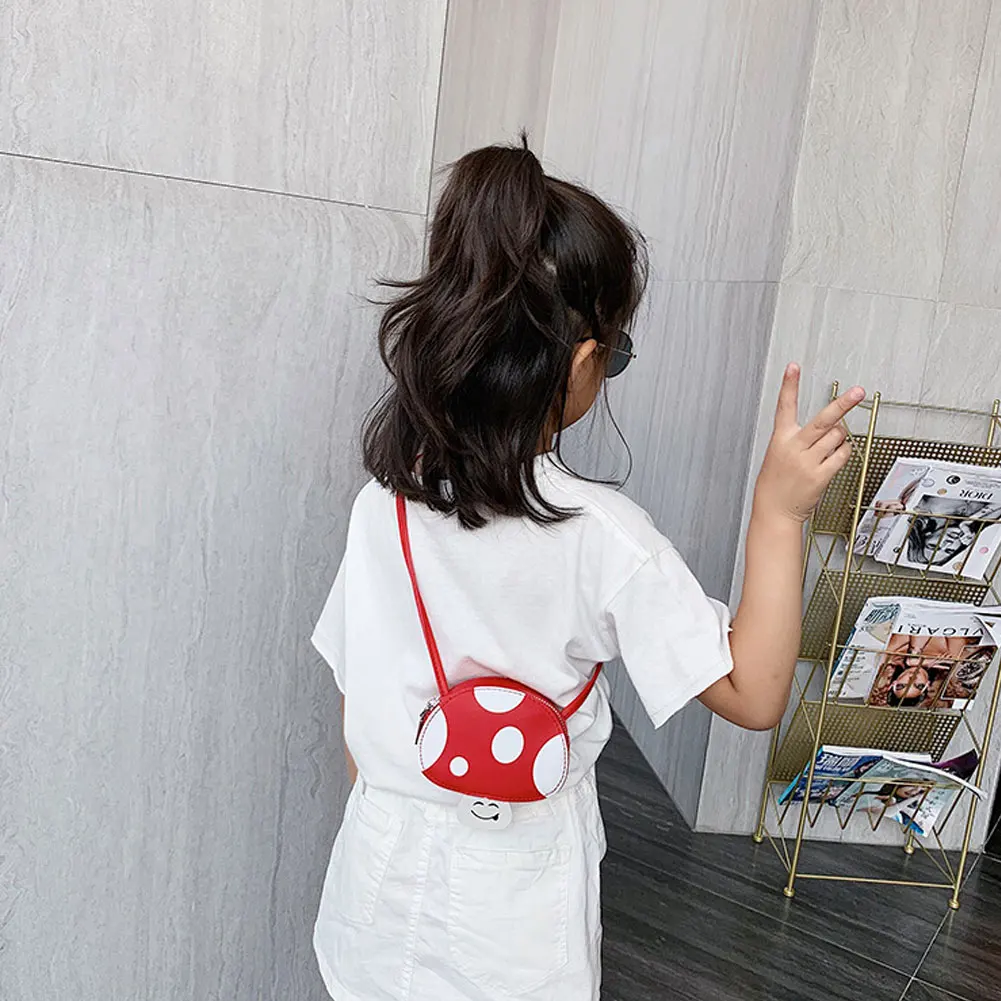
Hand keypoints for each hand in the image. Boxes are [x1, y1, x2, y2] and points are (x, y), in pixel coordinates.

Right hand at [754, 364, 864, 523]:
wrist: (774, 510)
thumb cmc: (777, 483)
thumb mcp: (779, 455)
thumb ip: (803, 439)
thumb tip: (835, 427)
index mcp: (780, 439)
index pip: (784, 406)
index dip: (789, 385)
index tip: (793, 367)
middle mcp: (794, 447)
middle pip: (823, 420)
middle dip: (843, 404)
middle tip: (858, 391)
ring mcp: (808, 461)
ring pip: (837, 437)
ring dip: (839, 439)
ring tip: (827, 448)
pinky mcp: (820, 475)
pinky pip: (843, 455)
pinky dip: (843, 453)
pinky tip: (833, 458)